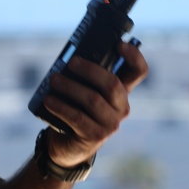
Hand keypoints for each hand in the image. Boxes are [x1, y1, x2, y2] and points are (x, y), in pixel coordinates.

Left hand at [42, 39, 148, 167]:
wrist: (69, 145)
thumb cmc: (76, 109)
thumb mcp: (85, 91)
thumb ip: (85, 76)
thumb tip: (71, 57)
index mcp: (122, 91)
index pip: (139, 71)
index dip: (134, 56)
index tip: (119, 44)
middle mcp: (121, 107)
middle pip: (112, 84)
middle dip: (90, 70)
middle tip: (71, 62)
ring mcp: (111, 124)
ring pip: (93, 100)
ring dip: (70, 87)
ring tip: (54, 80)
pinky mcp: (96, 136)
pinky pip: (78, 117)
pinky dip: (61, 106)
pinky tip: (49, 100)